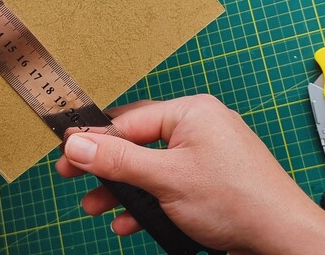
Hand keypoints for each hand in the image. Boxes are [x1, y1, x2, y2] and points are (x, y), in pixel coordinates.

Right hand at [56, 94, 324, 253]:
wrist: (286, 243)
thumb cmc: (237, 202)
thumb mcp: (165, 179)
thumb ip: (117, 160)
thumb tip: (76, 144)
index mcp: (189, 111)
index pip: (129, 120)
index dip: (95, 138)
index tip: (66, 150)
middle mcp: (197, 126)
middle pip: (136, 142)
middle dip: (105, 166)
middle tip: (71, 174)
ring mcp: (204, 154)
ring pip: (149, 166)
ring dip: (122, 188)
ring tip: (95, 206)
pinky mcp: (209, 179)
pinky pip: (168, 182)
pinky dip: (147, 200)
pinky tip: (128, 221)